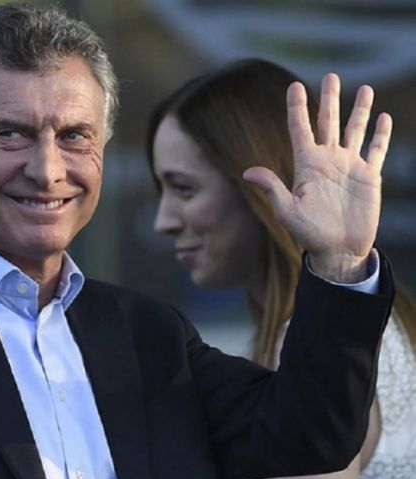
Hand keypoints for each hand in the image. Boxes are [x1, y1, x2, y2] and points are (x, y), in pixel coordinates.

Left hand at [243, 73, 391, 282]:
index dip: (297, 107)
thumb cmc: (309, 234)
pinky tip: (383, 117)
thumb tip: (247, 171)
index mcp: (306, 165)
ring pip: (355, 130)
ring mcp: (349, 166)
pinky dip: (381, 134)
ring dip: (359, 110)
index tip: (294, 85)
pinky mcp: (369, 176)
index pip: (300, 129)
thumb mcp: (287, 211)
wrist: (338, 251)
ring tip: (364, 88)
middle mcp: (327, 160)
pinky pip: (376, 150)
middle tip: (331, 74)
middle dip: (330, 98)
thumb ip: (271, 188)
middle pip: (328, 122)